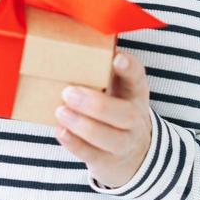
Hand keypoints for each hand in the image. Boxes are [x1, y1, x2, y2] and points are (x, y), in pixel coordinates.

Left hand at [54, 50, 152, 189]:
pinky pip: (92, 155)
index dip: (129, 69)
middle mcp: (134, 119)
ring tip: (61, 111)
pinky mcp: (107, 161)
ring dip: (83, 125)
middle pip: (125, 114)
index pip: (138, 78)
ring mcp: (123, 143)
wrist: (133, 155)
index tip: (117, 58)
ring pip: (109, 138)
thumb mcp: (116, 90)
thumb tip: (66, 38)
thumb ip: (100, 71)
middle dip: (97, 104)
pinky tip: (61, 131)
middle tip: (69, 92)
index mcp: (135, 94)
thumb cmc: (114, 111)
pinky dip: (75, 144)